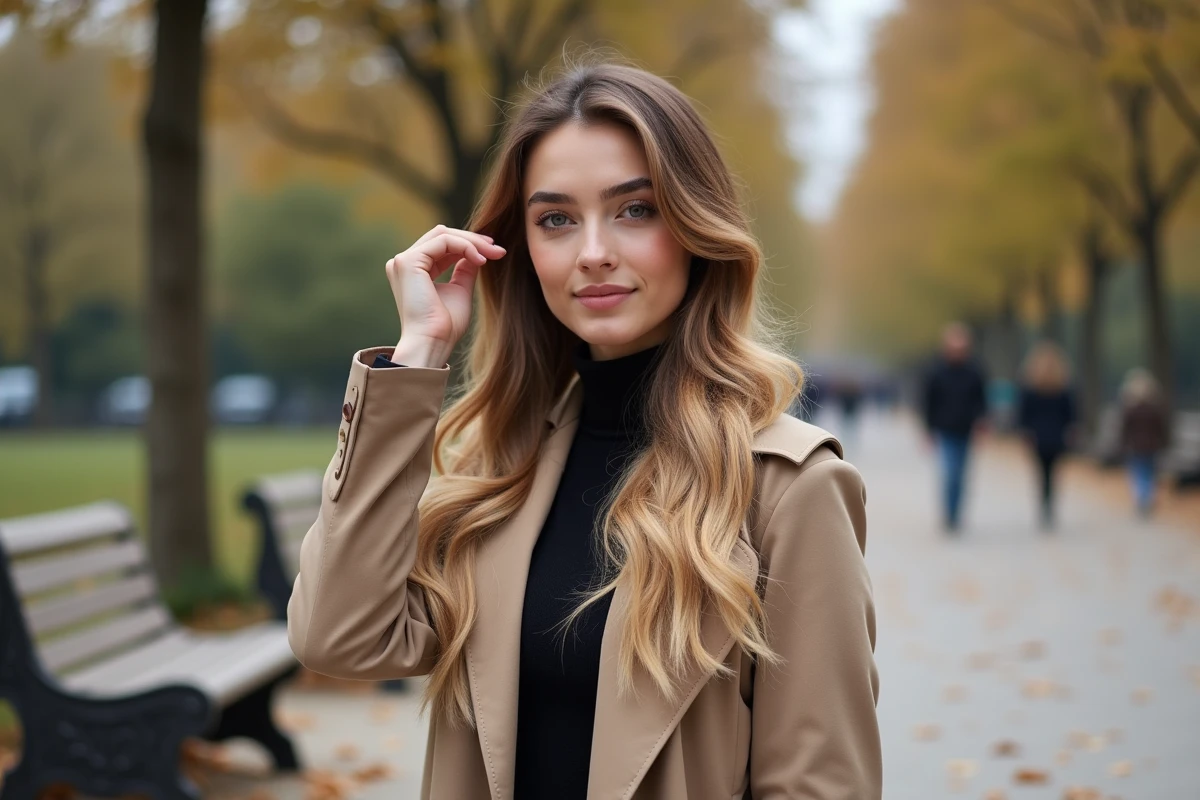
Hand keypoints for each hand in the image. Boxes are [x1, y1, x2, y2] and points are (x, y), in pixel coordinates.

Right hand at [385, 224, 506, 367]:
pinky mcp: (408, 262)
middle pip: (442, 235)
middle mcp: (404, 263)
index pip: (442, 246)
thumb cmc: (445, 327)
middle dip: (473, 240)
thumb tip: (477, 253)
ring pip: (443, 234)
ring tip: (493, 254)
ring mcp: (403, 261)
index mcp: (413, 271)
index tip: (495, 252)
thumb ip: (464, 270)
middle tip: (498, 250)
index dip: (469, 245)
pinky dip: (465, 247)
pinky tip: (480, 260)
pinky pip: (443, 241)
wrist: (433, 343)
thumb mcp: (459, 291)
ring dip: (472, 242)